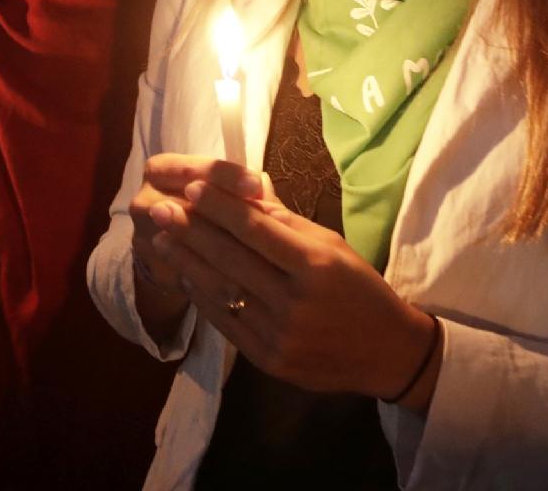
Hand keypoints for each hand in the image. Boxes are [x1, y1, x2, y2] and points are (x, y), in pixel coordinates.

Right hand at [128, 154, 273, 330]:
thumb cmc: (204, 208)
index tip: (256, 186)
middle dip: (226, 217)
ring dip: (220, 255)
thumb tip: (265, 187)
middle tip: (264, 226)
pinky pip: (183, 275)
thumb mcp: (221, 191)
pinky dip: (211, 282)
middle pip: (186, 207)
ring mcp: (143, 236)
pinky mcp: (151, 268)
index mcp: (160, 170)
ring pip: (185, 245)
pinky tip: (239, 289)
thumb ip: (241, 189)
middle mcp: (145, 200)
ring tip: (258, 264)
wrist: (170, 245)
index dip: (226, 177)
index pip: (194, 170)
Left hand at [152, 161, 440, 409]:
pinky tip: (187, 276)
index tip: (191, 188)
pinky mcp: (270, 360)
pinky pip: (228, 324)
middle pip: (232, 259)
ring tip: (162, 240)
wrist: (387, 351)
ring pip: (224, 292)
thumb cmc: (360, 288)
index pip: (256, 229)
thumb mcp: (332, 245)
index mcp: (316, 265)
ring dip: (188, 263)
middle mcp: (296, 301)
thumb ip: (286, 223)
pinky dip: (204, 298)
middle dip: (191, 231)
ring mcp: (281, 335)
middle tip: (160, 209)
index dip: (219, 207)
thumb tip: (243, 193)